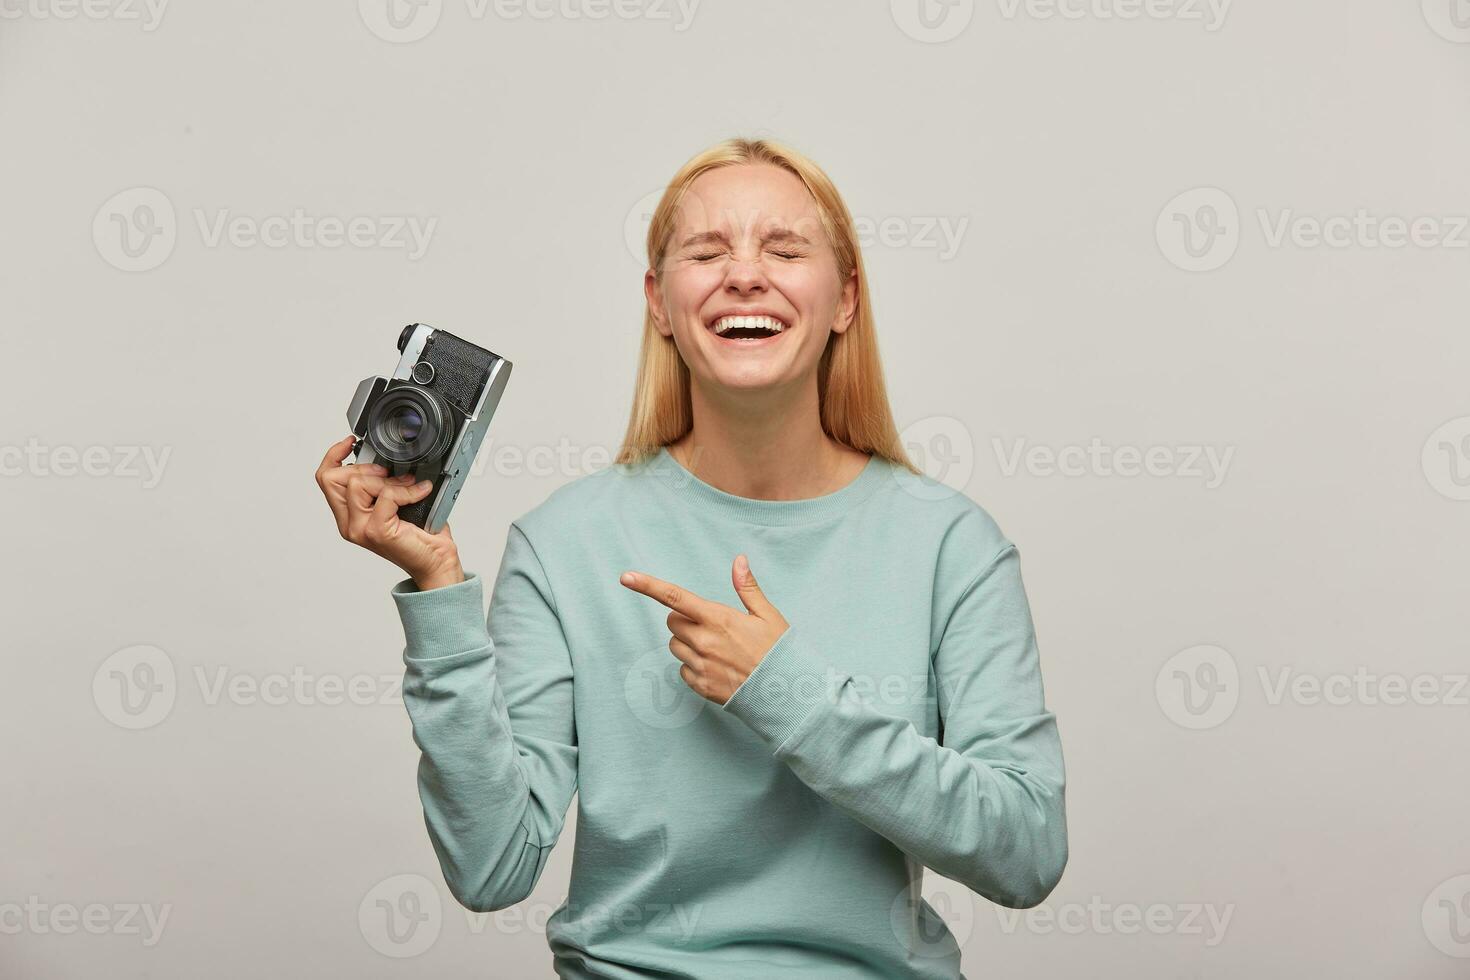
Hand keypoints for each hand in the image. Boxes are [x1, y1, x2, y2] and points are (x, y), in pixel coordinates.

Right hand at [315, 434, 464, 590]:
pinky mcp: (377, 530)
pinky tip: (420, 493)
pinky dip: (407, 490)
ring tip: (408, 488)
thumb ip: (382, 485)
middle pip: (335, 478)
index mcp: (349, 517)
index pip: (326, 480)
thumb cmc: (420, 537)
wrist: (436, 562)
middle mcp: (350, 524)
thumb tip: (387, 460)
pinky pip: (387, 494)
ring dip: (388, 480)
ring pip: (358, 483)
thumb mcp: (396, 503)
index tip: (350, 441)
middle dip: (365, 468)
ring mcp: (360, 529)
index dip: (333, 455)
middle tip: (389, 475)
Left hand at [619, 555, 788, 704]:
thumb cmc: (778, 652)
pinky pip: (682, 670)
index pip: (675, 597)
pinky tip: (717, 667)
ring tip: (717, 649)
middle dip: (685, 620)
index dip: (648, 585)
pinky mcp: (700, 685)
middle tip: (711, 626)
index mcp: (718, 619)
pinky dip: (693, 666)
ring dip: (688, 643)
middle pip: (672, 622)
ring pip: (675, 645)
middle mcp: (704, 641)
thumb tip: (738, 560)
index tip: (626, 577)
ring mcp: (700, 665)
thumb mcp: (768, 616)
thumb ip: (747, 588)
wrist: (784, 695)